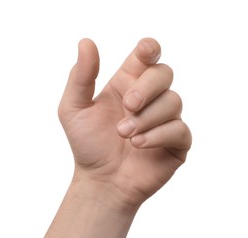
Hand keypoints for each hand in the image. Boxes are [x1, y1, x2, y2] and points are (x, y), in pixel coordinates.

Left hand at [58, 38, 191, 207]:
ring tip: (125, 134)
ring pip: (174, 101)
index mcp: (128, 84)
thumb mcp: (74, 108)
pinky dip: (158, 135)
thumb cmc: (88, 144)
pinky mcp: (176, 141)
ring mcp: (165, 120)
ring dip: (147, 118)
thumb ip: (80, 76)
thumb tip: (86, 42)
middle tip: (128, 106)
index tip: (144, 53)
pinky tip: (139, 145)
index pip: (148, 56)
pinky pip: (179, 129)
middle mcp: (149, 98)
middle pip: (164, 74)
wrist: (101, 180)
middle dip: (147, 88)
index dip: (150, 49)